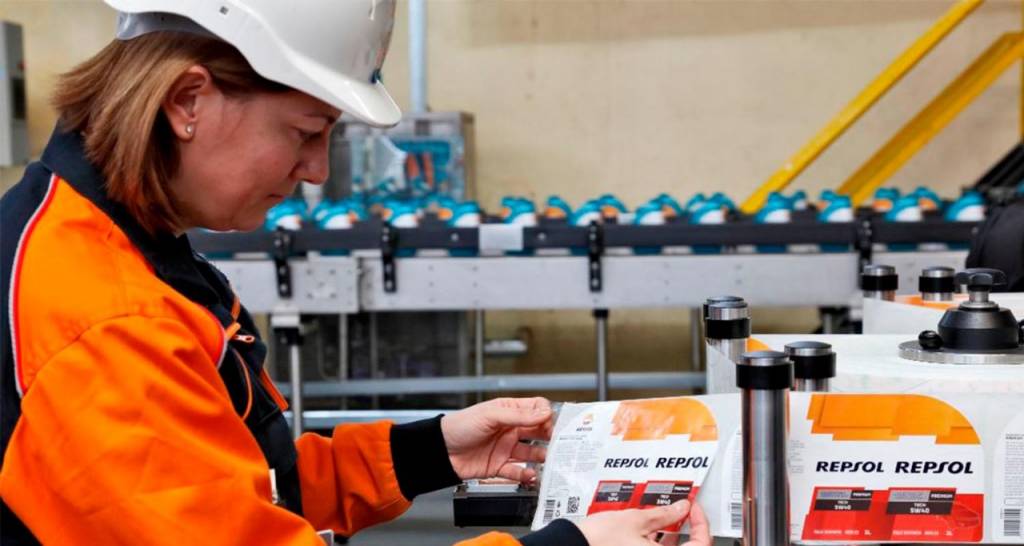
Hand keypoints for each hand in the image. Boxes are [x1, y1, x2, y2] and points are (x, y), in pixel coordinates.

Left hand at [440, 397, 552, 482]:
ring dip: (542, 457)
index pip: (536, 409)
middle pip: (538, 432)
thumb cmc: (460, 426)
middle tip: (562, 444)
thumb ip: (518, 415)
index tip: (554, 424)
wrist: (440, 450)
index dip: (547, 415)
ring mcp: (506, 448)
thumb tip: (545, 412)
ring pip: (531, 453)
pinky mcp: (499, 466)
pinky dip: (527, 475)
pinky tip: (532, 475)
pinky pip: (518, 471)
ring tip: (550, 461)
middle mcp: (510, 429)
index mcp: (508, 411)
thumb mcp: (490, 416)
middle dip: (551, 438)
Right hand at [576, 500, 711, 545]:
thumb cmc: (599, 540)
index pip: (700, 545)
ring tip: (665, 516)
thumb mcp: (635, 520)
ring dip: (672, 537)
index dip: (701, 524)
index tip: (694, 508)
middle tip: (683, 511)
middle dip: (687, 530)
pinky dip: (657, 543)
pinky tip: (650, 529)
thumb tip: (682, 508)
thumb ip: (664, 515)